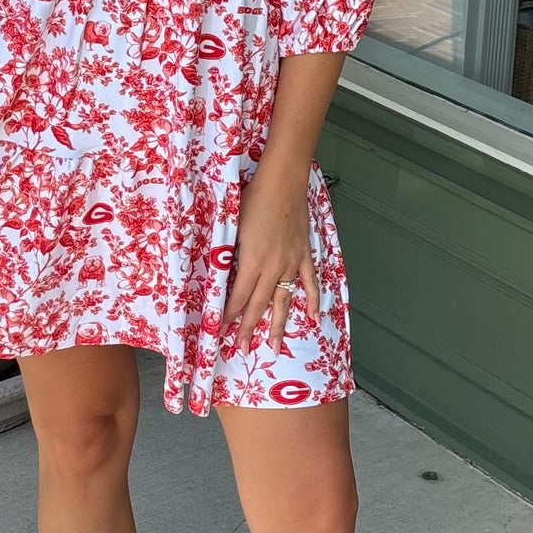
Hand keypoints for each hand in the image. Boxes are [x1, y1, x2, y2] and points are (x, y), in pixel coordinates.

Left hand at [220, 157, 318, 357]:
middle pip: (259, 305)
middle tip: (241, 349)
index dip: (229, 315)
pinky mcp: (304, 256)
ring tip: (273, 346)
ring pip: (284, 301)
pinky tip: (312, 317)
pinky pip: (310, 283)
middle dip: (248, 329)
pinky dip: (312, 301)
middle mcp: (274, 268)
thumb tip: (222, 272)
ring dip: (278, 325)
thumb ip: (229, 253)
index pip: (239, 297)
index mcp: (253, 262)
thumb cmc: (254, 200)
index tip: (220, 330)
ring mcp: (292, 264)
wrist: (283, 183)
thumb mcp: (233, 227)